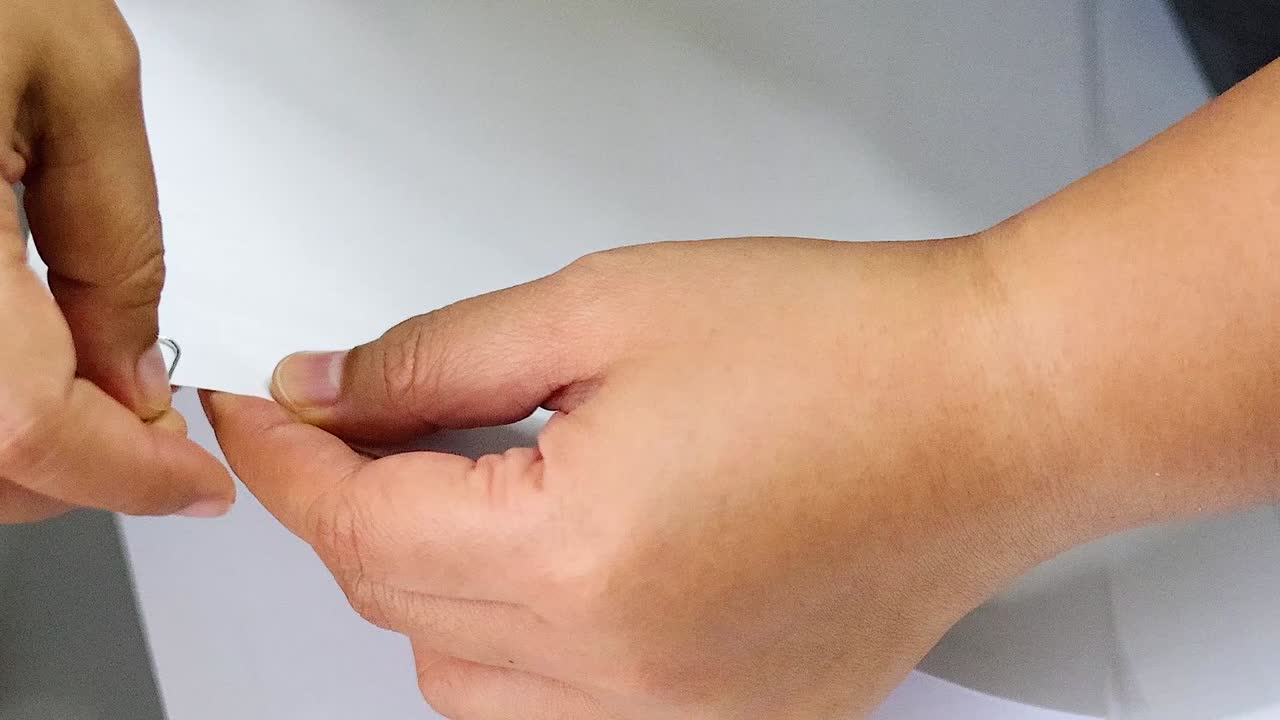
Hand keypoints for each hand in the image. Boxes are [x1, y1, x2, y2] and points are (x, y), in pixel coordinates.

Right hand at [0, 0, 232, 520]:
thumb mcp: (78, 78)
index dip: (125, 478)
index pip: (24, 430)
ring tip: (88, 389)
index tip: (192, 484)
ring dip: (18, 445)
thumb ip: (117, 244)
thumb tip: (130, 370)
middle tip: (150, 437)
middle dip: (74, 472)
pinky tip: (18, 357)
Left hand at [205, 238, 1093, 718]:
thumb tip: (338, 390)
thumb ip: (440, 358)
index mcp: (578, 560)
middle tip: (375, 419)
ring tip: (488, 481)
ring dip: (438, 584)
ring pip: (467, 683)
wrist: (994, 408)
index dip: (290, 464)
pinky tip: (566, 554)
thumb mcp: (606, 309)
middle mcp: (621, 675)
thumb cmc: (847, 350)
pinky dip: (525, 643)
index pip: (358, 534)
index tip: (264, 414)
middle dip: (361, 509)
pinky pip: (562, 713)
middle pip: (401, 610)